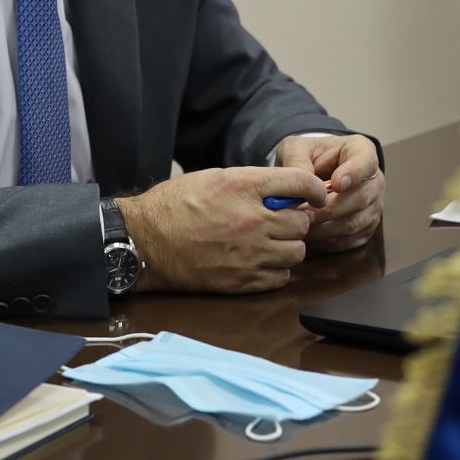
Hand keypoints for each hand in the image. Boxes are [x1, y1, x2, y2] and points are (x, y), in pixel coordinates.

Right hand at [116, 166, 326, 293]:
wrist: (144, 242)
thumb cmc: (174, 206)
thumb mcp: (214, 178)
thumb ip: (252, 184)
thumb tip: (284, 192)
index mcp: (243, 188)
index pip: (300, 183)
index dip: (314, 189)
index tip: (315, 196)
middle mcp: (251, 220)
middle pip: (302, 222)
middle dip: (296, 221)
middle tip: (281, 222)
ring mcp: (248, 253)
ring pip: (297, 252)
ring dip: (289, 247)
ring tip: (270, 243)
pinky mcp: (241, 281)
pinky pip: (281, 277)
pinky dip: (276, 270)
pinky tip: (261, 262)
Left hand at [273, 134, 384, 253]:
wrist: (311, 176)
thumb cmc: (306, 158)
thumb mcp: (295, 149)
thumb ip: (296, 159)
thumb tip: (302, 180)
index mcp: (360, 151)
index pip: (366, 161)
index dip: (353, 174)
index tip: (336, 184)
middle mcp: (374, 179)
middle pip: (360, 198)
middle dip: (330, 209)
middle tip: (305, 213)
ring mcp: (373, 206)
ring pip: (355, 223)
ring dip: (326, 228)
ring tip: (301, 225)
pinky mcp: (366, 228)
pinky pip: (350, 239)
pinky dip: (327, 240)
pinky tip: (310, 235)